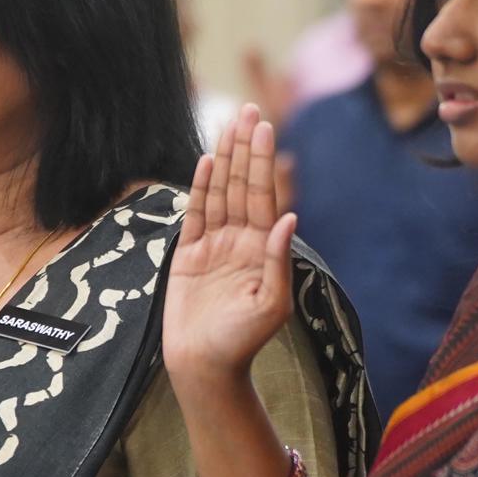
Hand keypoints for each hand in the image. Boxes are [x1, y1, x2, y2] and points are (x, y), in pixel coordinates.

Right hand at [164, 106, 295, 396]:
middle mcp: (240, 241)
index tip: (264, 127)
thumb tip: (289, 216)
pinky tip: (205, 162)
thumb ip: (278, 260)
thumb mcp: (271, 304)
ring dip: (223, 159)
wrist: (205, 367)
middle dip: (245, 148)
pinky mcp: (187, 256)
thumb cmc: (242, 341)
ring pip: (219, 192)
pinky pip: (194, 214)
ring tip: (227, 124)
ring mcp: (213, 246)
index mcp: (263, 249)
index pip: (263, 196)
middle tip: (247, 110)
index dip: (263, 161)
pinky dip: (199, 188)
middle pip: (242, 185)